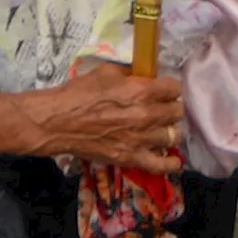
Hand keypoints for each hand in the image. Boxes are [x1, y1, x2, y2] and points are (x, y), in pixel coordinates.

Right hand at [32, 63, 184, 173]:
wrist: (61, 122)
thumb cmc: (81, 92)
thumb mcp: (107, 72)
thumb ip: (130, 75)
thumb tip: (143, 77)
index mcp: (141, 90)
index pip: (174, 88)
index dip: (170, 88)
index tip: (165, 90)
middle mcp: (146, 115)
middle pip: (176, 112)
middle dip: (171, 107)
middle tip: (163, 108)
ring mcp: (141, 139)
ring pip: (174, 135)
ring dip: (170, 130)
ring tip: (162, 128)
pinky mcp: (132, 158)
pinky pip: (161, 165)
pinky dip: (171, 162)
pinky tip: (174, 158)